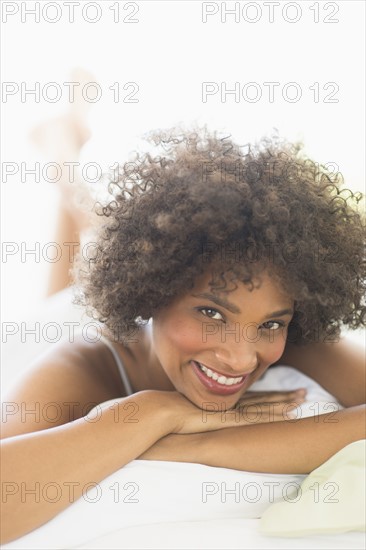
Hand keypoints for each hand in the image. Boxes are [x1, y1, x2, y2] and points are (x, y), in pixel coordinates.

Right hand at [160, 388, 306, 434]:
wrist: (163, 413)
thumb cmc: (173, 416)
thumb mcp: (191, 416)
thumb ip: (201, 417)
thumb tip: (200, 422)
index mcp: (224, 402)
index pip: (253, 398)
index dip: (271, 395)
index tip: (286, 393)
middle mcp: (231, 402)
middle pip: (264, 399)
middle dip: (285, 396)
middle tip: (305, 392)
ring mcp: (232, 409)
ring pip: (265, 405)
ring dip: (285, 402)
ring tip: (303, 399)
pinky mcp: (231, 418)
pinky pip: (259, 417)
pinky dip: (275, 415)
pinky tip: (289, 415)